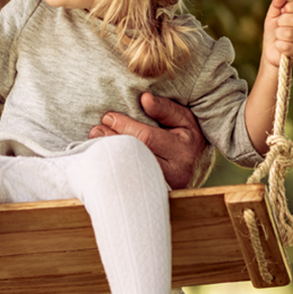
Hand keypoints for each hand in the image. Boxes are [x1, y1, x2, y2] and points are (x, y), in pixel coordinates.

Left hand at [89, 93, 206, 189]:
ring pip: (132, 171)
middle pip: (136, 156)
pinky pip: (131, 183)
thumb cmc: (186, 137)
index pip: (147, 137)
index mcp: (183, 150)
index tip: (108, 117)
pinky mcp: (156, 195)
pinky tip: (105, 159)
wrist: (196, 166)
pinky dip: (116, 170)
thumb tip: (145, 99)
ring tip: (96, 142)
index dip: (125, 126)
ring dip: (111, 156)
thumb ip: (165, 109)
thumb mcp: (183, 119)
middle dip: (113, 141)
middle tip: (96, 130)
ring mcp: (166, 187)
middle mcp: (177, 173)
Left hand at [262, 0, 292, 68]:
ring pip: (289, 33)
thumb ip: (276, 6)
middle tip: (278, 26)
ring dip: (278, 35)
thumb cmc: (273, 33)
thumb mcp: (272, 17)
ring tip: (278, 37)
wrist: (271, 53)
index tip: (282, 11)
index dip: (290, 6)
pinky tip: (279, 47)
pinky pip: (287, 46)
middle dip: (281, 22)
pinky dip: (278, 46)